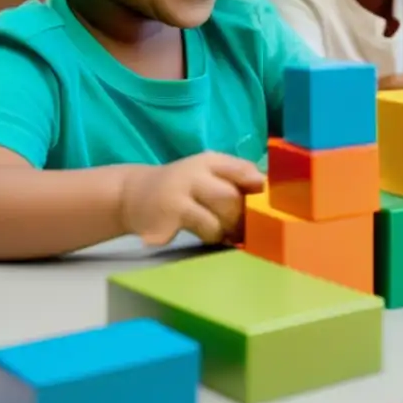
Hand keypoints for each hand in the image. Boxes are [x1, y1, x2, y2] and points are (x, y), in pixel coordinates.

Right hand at [119, 152, 265, 246]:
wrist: (132, 194)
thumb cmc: (184, 187)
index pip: (242, 170)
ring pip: (214, 223)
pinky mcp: (163, 222)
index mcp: (208, 162)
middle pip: (230, 199)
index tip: (267, 204)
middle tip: (242, 229)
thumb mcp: (208, 173)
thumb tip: (270, 192)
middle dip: (240, 218)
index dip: (259, 187)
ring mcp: (175, 198)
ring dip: (221, 233)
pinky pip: (193, 238)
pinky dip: (202, 240)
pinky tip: (195, 234)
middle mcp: (192, 175)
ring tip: (216, 230)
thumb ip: (237, 177)